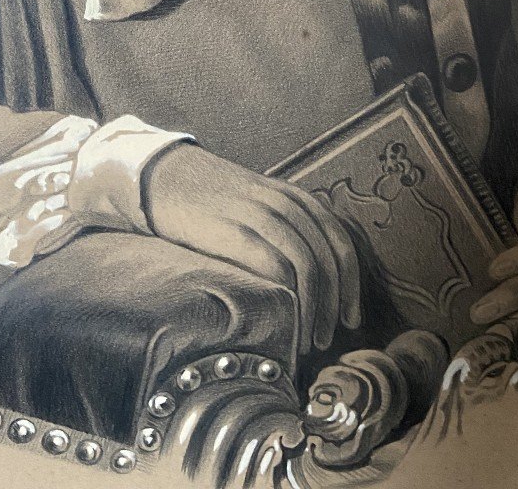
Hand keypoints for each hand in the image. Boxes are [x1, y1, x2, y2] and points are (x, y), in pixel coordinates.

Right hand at [143, 143, 361, 353]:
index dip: (350, 286)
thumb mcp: (259, 203)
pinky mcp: (235, 231)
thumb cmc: (212, 200)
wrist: (167, 176)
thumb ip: (286, 229)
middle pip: (328, 259)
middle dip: (334, 305)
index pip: (341, 243)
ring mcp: (260, 215)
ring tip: (307, 341)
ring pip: (307, 267)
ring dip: (314, 310)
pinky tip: (283, 324)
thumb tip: (314, 280)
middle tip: (327, 338)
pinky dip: (289, 300)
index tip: (349, 318)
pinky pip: (276, 267)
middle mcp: (284, 204)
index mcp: (295, 197)